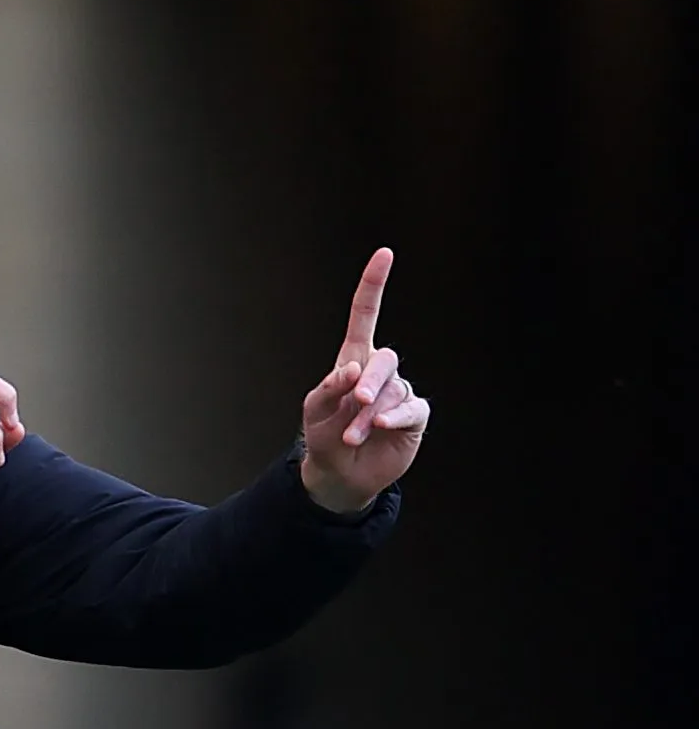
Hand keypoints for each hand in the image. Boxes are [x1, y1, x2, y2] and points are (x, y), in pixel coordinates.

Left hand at [300, 248, 431, 513]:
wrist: (339, 474)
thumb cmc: (324, 435)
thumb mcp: (316, 410)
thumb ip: (330, 387)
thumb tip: (354, 368)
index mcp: (354, 358)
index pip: (366, 315)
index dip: (374, 285)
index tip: (385, 254)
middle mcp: (379, 371)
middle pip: (384, 358)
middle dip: (369, 381)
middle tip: (355, 401)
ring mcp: (399, 392)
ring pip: (394, 389)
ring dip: (370, 413)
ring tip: (353, 434)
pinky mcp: (413, 415)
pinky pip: (411, 408)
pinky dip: (393, 417)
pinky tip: (380, 427)